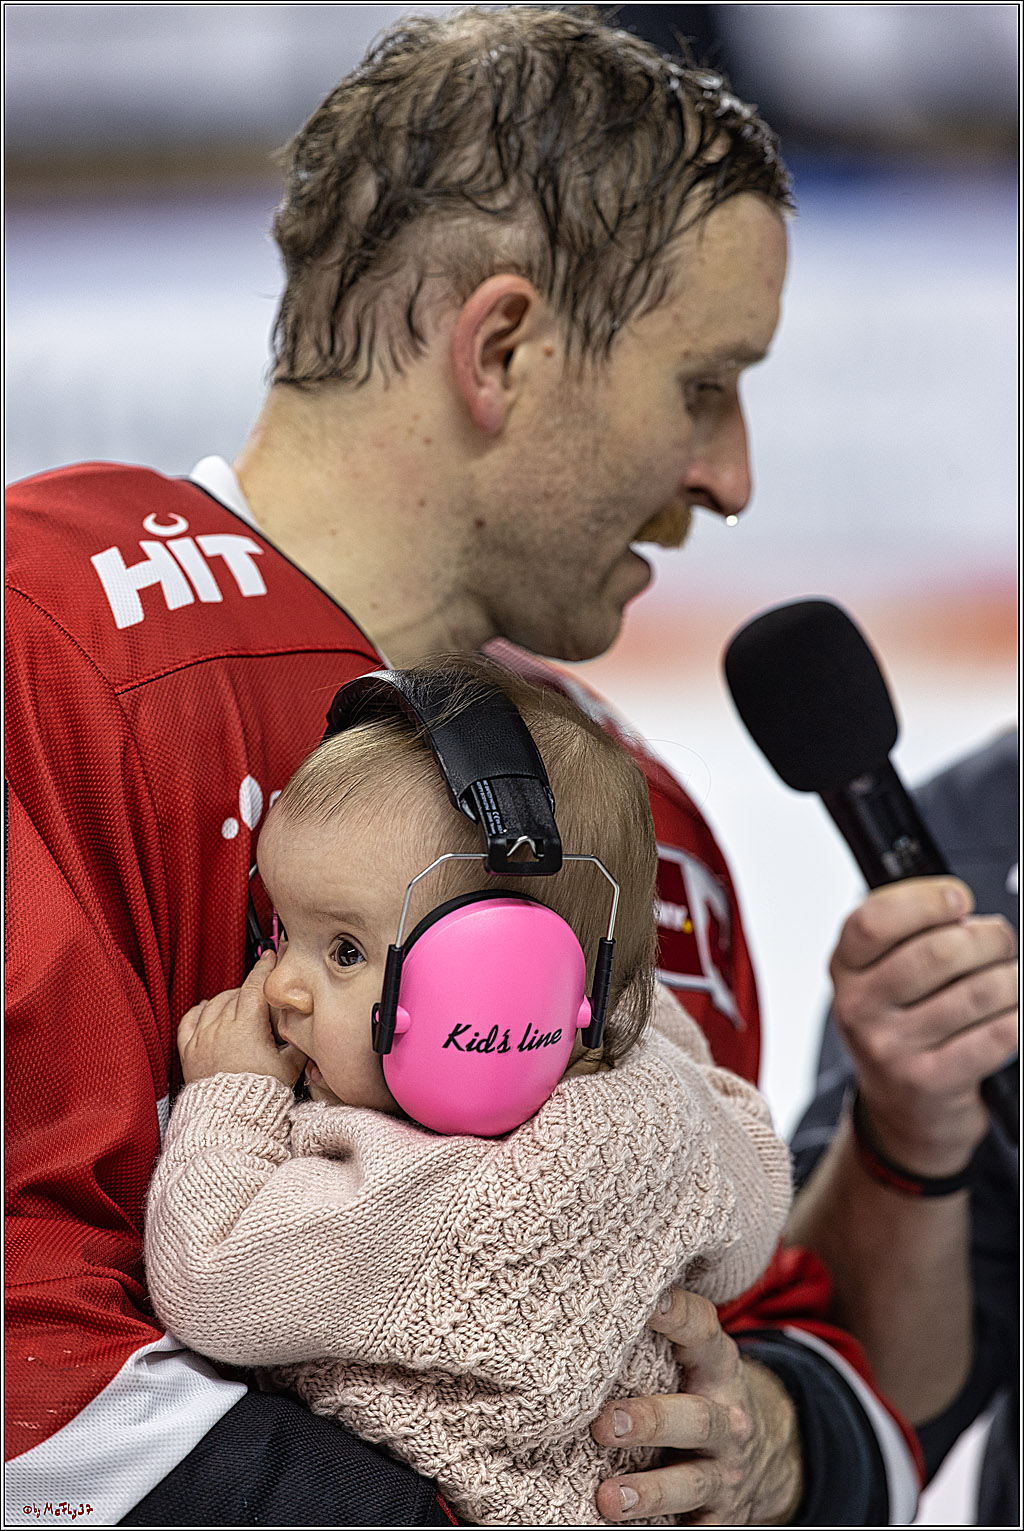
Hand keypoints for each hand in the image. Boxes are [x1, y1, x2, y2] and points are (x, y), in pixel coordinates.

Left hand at [178, 951, 306, 1086]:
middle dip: (250, 985)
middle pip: (235, 993)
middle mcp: (221, 1027)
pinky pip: (190, 1020)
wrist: (230, 1119)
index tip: (270, 957)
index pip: (255, 986)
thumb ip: (298, 1043)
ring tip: (240, 1001)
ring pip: (214, 1004)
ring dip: (228, 998)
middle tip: (262, 986)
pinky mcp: (188, 1051)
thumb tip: (308, 1029)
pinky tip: (208, 1009)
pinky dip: (200, 1011)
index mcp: (246, 1026)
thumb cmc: (259, 1095)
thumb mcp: (290, 1067)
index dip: (264, 968)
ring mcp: (202, 1038)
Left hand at [592, 1289, 802, 1524]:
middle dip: (650, 1421)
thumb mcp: (695, 1359)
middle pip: (696, 1419)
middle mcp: (727, 1418)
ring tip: (607, 1498)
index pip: (702, 1331)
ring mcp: (725, 1472)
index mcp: (717, 1367)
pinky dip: (665, 1529)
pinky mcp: (719, 1517)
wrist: (763, 1457)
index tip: (648, 1304)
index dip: (678, 1315)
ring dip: (649, 1491)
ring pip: (692, 1483)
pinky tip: (623, 1528)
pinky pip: (694, 1528)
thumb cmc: (700, 1392)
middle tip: (603, 1424)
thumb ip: (657, 1335)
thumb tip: (587, 1296)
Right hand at [830, 877, 1017, 1174]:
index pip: (875, 920)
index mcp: (845, 968)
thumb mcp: (881, 975)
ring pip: (978, 991)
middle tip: (1000, 941)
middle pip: (938, 952)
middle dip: (988, 937)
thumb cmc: (902, 1026)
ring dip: (1011, 977)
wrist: (902, 1110)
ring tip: (1010, 978)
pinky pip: (997, 1034)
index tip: (959, 900)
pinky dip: (1017, 1017)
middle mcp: (859, 1008)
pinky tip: (1011, 1014)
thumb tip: (964, 914)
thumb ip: (909, 934)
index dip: (926, 900)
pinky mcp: (929, 1082)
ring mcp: (890, 1048)